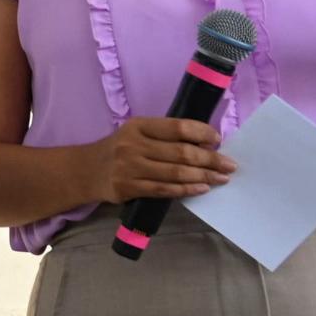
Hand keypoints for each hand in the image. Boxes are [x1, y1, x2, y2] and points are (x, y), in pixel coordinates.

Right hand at [89, 116, 235, 202]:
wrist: (86, 170)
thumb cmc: (120, 150)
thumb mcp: (136, 134)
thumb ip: (165, 137)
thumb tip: (206, 143)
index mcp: (138, 125)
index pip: (177, 127)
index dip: (202, 132)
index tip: (218, 139)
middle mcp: (132, 145)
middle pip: (181, 152)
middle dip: (210, 159)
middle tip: (229, 165)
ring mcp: (129, 167)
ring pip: (176, 173)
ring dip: (204, 176)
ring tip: (222, 178)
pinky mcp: (128, 187)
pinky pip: (165, 190)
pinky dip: (187, 190)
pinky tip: (202, 188)